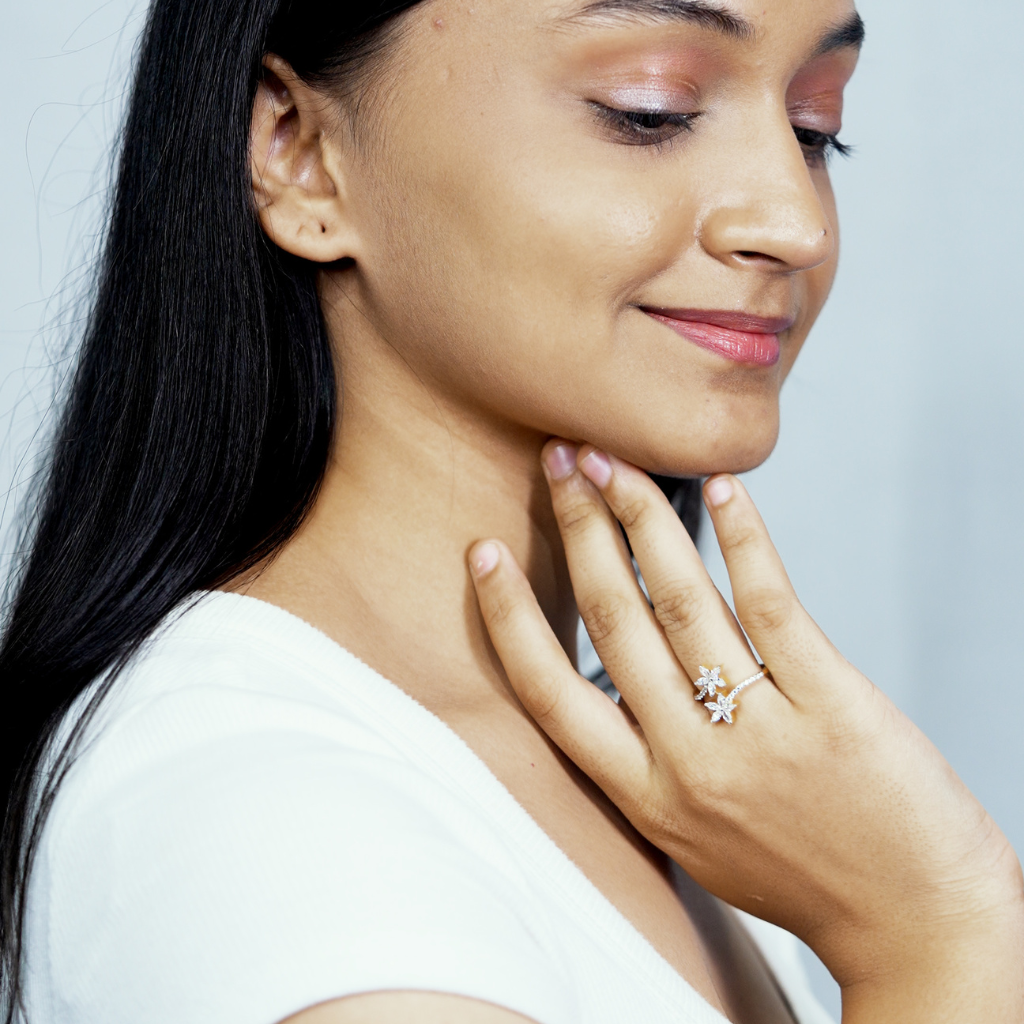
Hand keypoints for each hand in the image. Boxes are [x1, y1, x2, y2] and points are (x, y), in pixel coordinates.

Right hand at [469, 441, 1023, 1022]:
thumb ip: (651, 761)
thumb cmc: (802, 875)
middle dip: (579, 529)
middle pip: (613, 621)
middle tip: (561, 465)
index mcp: (646, 797)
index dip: (511, 617)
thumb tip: (624, 679)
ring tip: (617, 462)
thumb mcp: (696, 837)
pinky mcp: (829, 702)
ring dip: (641, 517)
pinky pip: (770, 603)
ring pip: (680, 601)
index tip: (485, 554)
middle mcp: (691, 762)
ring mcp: (760, 730)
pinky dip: (741, 538)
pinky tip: (722, 489)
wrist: (915, 922)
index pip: (552, 694)